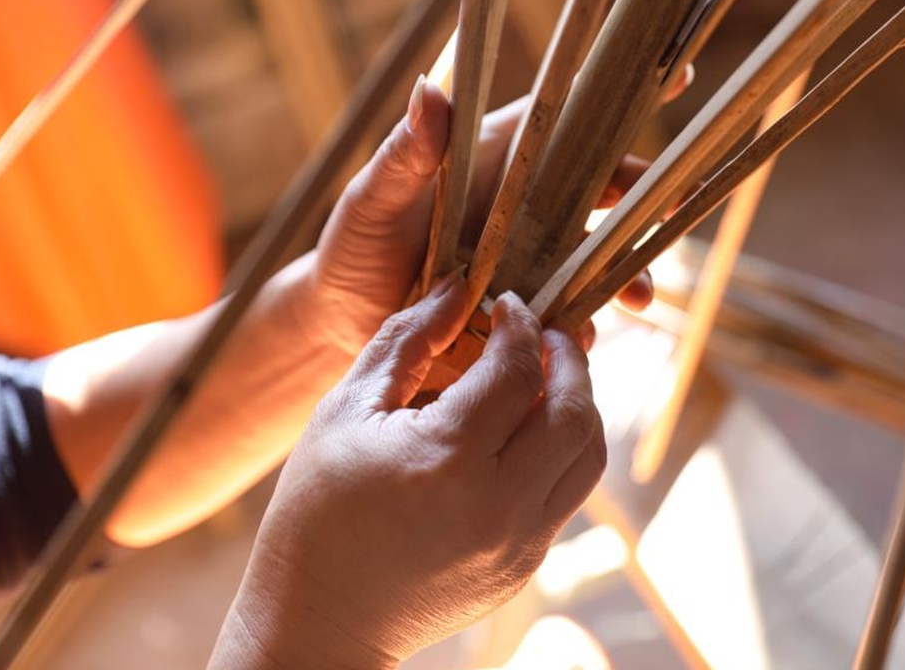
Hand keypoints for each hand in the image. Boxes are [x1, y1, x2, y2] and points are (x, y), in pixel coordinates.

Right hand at [210, 281, 604, 668]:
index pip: (518, 369)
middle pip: (574, 410)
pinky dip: (562, 449)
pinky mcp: (525, 566)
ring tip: (547, 377)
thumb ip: (406, 340)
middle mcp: (497, 503)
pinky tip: (528, 430)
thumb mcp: (344, 411)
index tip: (509, 305)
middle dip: (570, 358)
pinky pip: (566, 493)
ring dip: (579, 404)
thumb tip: (458, 285)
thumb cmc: (318, 510)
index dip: (522, 324)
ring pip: (587, 455)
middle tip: (547, 333)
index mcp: (445, 458)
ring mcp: (519, 542)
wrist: (319, 620)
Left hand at [293, 77, 656, 362]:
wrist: (341, 322)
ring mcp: (533, 261)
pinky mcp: (527, 312)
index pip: (564, 116)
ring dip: (626, 275)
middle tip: (682, 199)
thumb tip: (429, 91)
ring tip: (639, 297)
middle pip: (603, 190)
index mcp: (498, 159)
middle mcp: (526, 207)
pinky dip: (581, 327)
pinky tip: (580, 340)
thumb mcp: (375, 196)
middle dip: (649, 195)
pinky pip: (568, 316)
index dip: (615, 97)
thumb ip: (407, 154)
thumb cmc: (356, 245)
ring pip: (597, 259)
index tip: (681, 75)